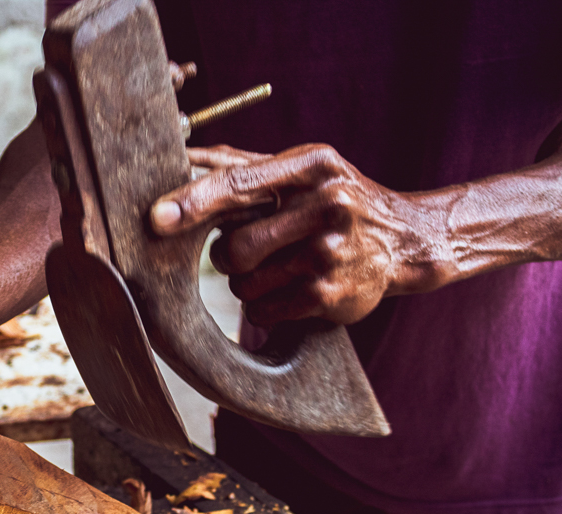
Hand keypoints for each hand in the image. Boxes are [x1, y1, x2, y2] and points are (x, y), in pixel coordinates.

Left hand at [150, 144, 446, 325]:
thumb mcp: (300, 169)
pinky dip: (264, 305)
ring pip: (244, 282)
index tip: (157, 218)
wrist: (404, 239)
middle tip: (248, 248)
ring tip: (278, 267)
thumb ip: (241, 165)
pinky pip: (263, 309)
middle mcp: (326, 205)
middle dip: (227, 254)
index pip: (238, 183)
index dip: (193, 202)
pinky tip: (290, 289)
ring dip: (246, 282)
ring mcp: (330, 253)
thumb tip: (180, 157)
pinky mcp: (331, 295)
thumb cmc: (333, 199)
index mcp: (311, 166)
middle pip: (235, 245)